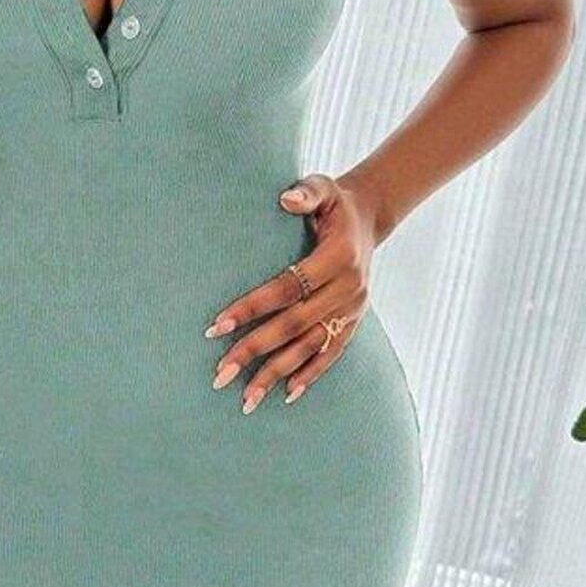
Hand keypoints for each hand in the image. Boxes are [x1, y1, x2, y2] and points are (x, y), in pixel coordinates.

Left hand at [204, 173, 381, 412]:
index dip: (251, 307)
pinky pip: (331, 354)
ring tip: (246, 399)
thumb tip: (285, 200)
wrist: (370, 219)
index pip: (286, 288)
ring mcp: (353, 310)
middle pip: (294, 326)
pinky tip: (286, 395)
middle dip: (254, 351)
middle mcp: (348, 289)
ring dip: (277, 374)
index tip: (215, 327)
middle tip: (219, 374)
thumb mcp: (324, 187)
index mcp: (337, 258)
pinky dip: (309, 375)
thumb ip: (306, 192)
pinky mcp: (354, 323)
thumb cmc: (334, 203)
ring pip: (310, 348)